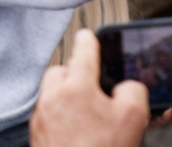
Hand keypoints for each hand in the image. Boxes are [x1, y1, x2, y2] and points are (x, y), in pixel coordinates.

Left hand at [30, 30, 150, 146]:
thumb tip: (124, 88)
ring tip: (89, 110)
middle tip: (93, 83)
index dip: (90, 40)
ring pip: (52, 94)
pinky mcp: (37, 139)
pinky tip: (79, 130)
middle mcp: (52, 99)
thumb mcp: (134, 115)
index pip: (83, 50)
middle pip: (60, 70)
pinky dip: (62, 116)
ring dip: (67, 95)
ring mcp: (41, 120)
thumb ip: (133, 88)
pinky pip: (49, 115)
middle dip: (75, 71)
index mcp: (75, 87)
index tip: (90, 35)